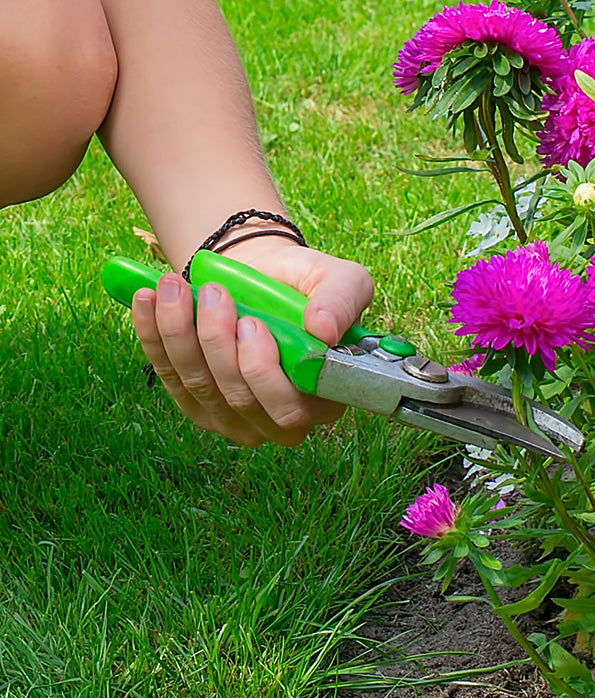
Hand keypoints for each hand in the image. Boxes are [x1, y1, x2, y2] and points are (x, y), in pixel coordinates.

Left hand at [130, 238, 375, 446]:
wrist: (266, 276)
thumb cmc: (308, 285)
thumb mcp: (343, 280)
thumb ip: (343, 301)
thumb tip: (323, 330)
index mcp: (324, 399)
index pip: (291, 408)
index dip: (263, 372)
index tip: (250, 322)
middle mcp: (280, 421)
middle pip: (239, 399)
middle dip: (216, 344)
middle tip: (212, 293)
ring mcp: (234, 418)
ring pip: (200, 386)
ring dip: (179, 333)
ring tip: (175, 287)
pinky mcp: (197, 404)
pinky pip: (169, 377)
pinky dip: (153, 336)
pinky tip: (147, 301)